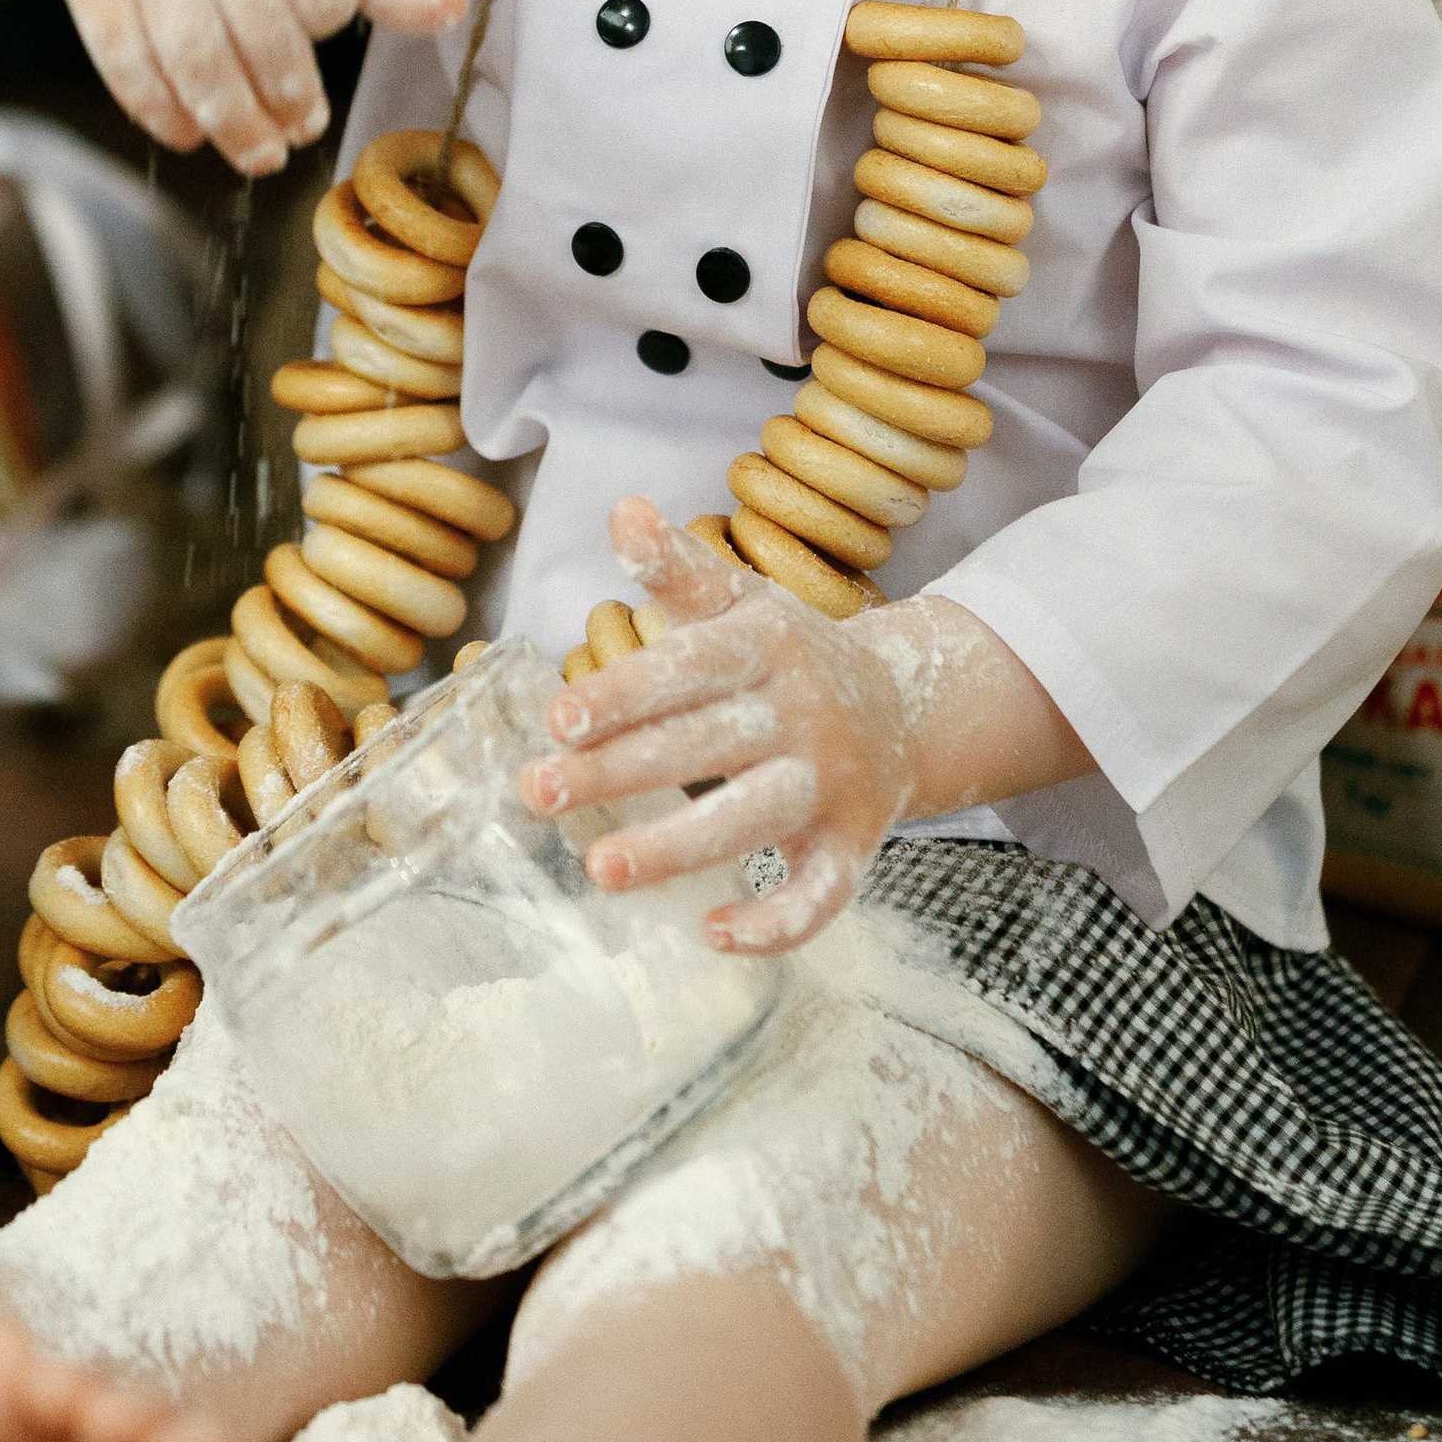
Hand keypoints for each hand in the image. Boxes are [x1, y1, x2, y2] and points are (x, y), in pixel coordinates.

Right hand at [38, 0, 467, 172]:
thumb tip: (452, 9)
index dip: (328, 20)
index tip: (320, 23)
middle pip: (260, 35)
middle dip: (288, 101)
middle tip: (300, 130)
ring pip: (191, 57)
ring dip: (231, 123)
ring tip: (259, 151)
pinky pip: (122, 57)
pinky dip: (159, 109)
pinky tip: (188, 130)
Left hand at [518, 498, 926, 953]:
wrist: (902, 707)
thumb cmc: (788, 655)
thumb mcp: (738, 602)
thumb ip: (676, 566)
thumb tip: (621, 509)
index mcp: (767, 646)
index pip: (688, 669)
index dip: (624, 693)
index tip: (557, 720)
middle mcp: (802, 712)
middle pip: (705, 743)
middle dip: (620, 772)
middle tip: (539, 792)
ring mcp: (831, 782)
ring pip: (754, 818)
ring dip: (677, 847)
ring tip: (600, 870)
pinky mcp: (854, 845)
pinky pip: (822, 892)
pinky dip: (776, 922)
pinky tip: (711, 932)